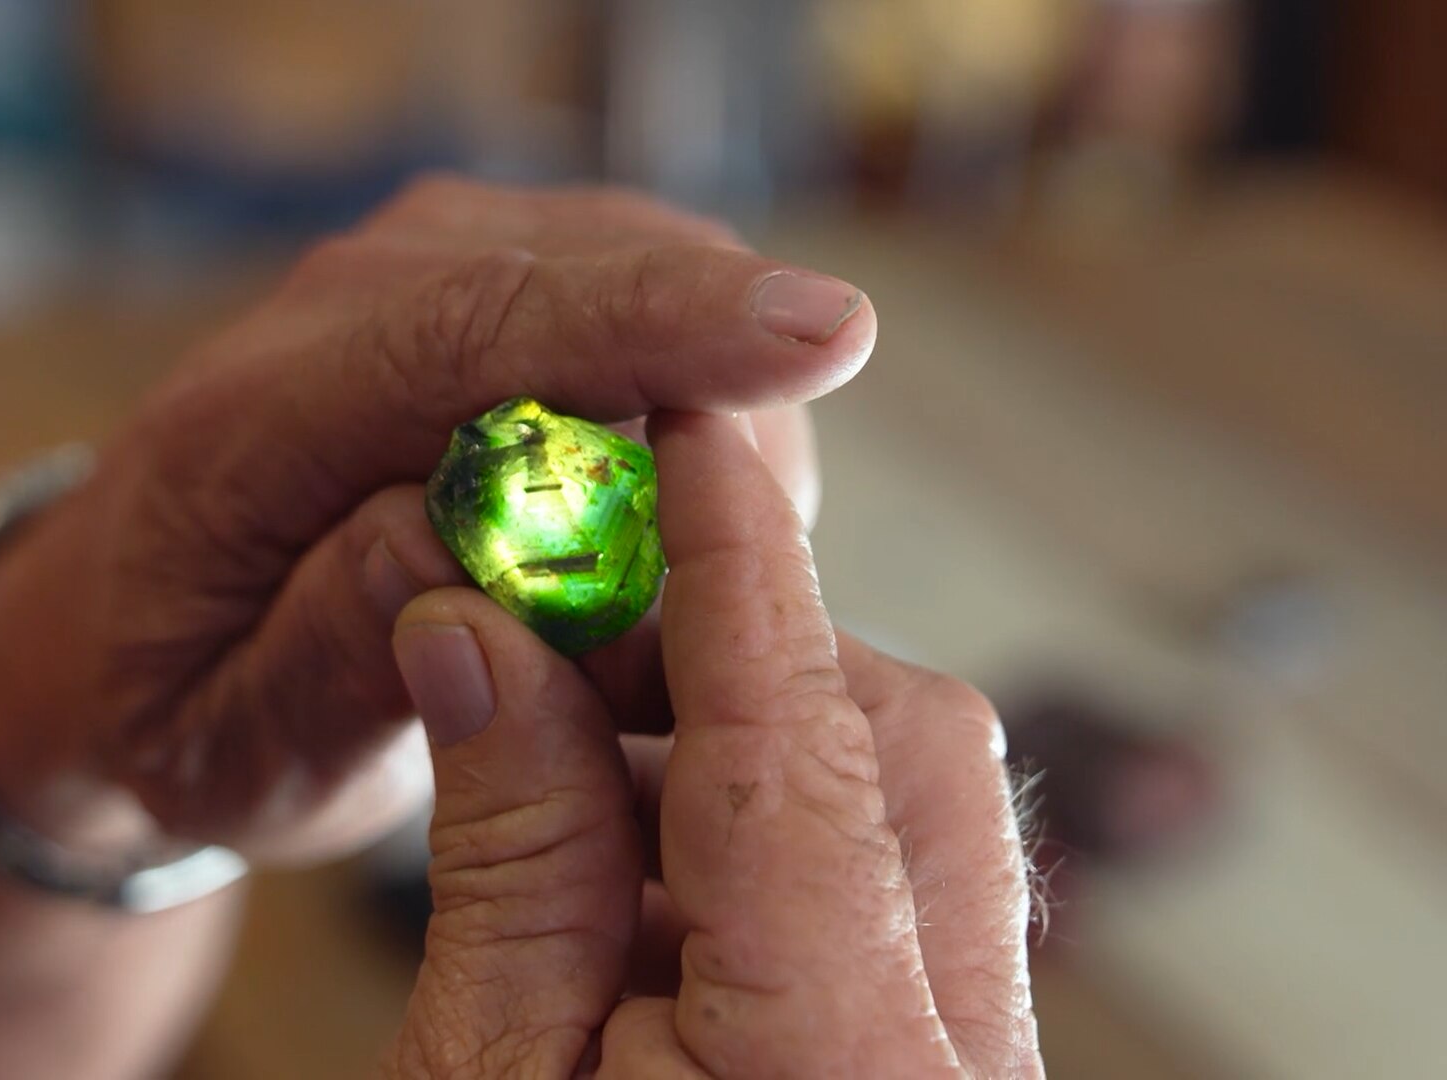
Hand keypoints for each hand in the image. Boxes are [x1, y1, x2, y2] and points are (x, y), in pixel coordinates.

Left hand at [0, 177, 873, 860]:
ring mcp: (423, 269)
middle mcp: (341, 302)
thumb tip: (467, 546)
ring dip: (710, 426)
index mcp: (251, 422)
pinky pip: (645, 305)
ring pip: (648, 282)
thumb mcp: (234, 748)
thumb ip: (334, 654)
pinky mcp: (490, 278)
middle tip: (725, 603)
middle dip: (724, 413)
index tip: (826, 334)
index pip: (477, 334)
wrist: (125, 630)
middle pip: (597, 282)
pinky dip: (692, 408)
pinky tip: (645, 529)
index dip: (662, 327)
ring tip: (647, 598)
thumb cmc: (183, 704)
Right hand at [385, 413, 1040, 1077]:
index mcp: (836, 1064)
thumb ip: (505, 858)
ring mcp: (968, 1072)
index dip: (737, 560)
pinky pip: (897, 907)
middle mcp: (952, 1064)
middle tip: (569, 636)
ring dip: (744, 759)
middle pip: (901, 752)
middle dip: (738, 656)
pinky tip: (633, 885)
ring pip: (908, 818)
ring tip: (572, 779)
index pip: (797, 741)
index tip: (692, 427)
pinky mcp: (938, 1077)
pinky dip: (772, 854)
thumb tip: (478, 640)